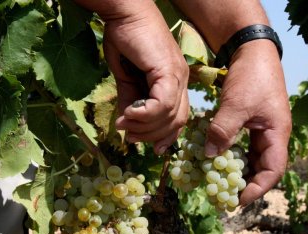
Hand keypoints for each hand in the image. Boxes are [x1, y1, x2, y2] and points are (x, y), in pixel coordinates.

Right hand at [97, 2, 189, 154]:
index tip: (150, 147)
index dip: (165, 135)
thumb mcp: (127, 78)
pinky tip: (129, 114)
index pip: (178, 117)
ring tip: (125, 125)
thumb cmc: (125, 41)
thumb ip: (130, 101)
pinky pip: (162, 103)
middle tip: (131, 136)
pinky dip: (145, 114)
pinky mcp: (168, 70)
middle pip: (177, 121)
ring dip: (145, 126)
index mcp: (175, 83)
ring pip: (170, 115)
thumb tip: (126, 124)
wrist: (125, 12)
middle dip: (153, 135)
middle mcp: (182, 80)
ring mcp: (178, 75)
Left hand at [204, 40, 291, 205]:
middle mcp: (273, 135)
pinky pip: (243, 145)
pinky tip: (217, 157)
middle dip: (246, 183)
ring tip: (219, 181)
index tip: (237, 200)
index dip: (257, 188)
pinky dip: (231, 153)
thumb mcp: (236, 105)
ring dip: (237, 169)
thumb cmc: (251, 76)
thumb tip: (208, 157)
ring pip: (252, 158)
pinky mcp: (251, 122)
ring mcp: (262, 129)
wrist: (252, 50)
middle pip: (263, 167)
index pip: (273, 170)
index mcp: (277, 133)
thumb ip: (222, 131)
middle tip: (224, 195)